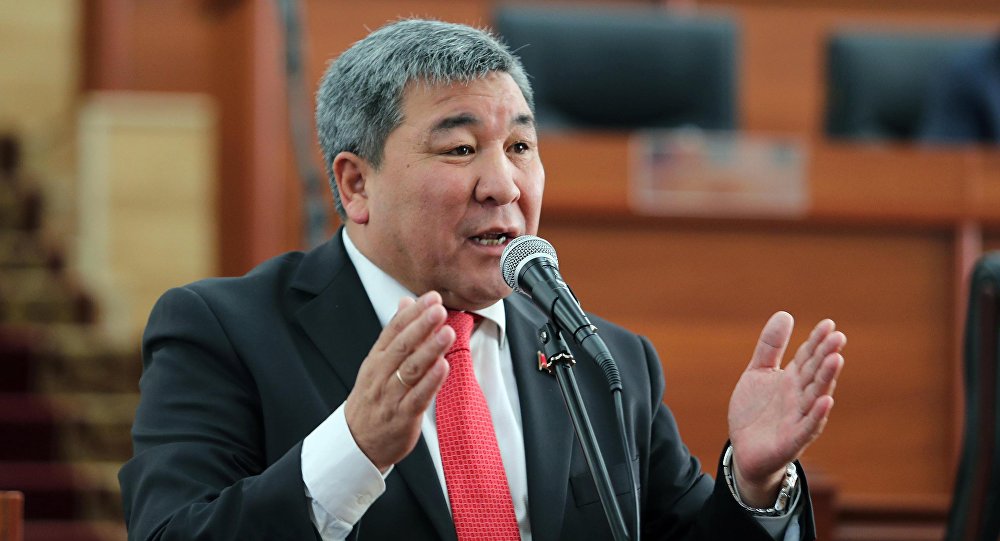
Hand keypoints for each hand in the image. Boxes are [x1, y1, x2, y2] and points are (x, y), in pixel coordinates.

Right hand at [344, 291, 454, 470]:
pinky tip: (443, 367)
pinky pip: (418, 396)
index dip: (413, 313)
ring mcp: (391, 396)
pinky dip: (431, 381)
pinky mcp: (403, 416)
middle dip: (421, 326)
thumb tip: (406, 303)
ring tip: (446, 332)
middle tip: (439, 309)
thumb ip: (395, 333)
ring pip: (410, 369)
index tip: (431, 298)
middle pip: (402, 346)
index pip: (393, 330)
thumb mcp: (377, 363)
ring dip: (430, 349)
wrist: (358, 442)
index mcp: (376, 360)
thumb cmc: (372, 400)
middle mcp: (381, 375)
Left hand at [727, 312, 845, 506]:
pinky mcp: (792, 439)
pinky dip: (817, 415)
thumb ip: (770, 346)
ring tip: (836, 359)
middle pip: (815, 373)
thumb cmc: (755, 411)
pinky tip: (826, 400)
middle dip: (826, 355)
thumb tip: (785, 314)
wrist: (744, 451)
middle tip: (838, 336)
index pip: (808, 356)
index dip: (817, 341)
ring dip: (827, 378)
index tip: (829, 324)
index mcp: (792, 379)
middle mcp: (799, 396)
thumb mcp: (757, 372)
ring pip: (816, 395)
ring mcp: (798, 417)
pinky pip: (807, 426)